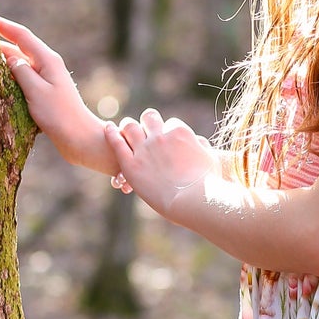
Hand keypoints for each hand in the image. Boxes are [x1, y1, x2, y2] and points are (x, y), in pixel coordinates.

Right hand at [0, 16, 112, 172]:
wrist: (79, 137)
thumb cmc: (59, 115)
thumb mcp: (36, 91)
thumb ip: (21, 71)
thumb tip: (9, 57)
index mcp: (48, 60)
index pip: (22, 36)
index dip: (4, 25)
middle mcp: (48, 65)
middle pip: (20, 47)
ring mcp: (47, 78)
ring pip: (20, 62)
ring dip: (2, 57)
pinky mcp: (44, 91)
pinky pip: (23, 76)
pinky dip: (9, 73)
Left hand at [104, 109, 221, 217]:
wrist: (192, 201)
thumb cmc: (207, 184)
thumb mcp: (210, 160)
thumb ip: (202, 147)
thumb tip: (198, 141)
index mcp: (180, 133)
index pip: (171, 123)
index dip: (168, 131)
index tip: (167, 138)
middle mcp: (160, 137)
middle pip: (149, 118)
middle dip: (148, 122)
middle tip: (145, 129)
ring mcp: (144, 150)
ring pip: (130, 126)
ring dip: (128, 126)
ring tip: (125, 129)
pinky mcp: (130, 165)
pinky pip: (116, 143)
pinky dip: (111, 133)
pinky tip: (108, 128)